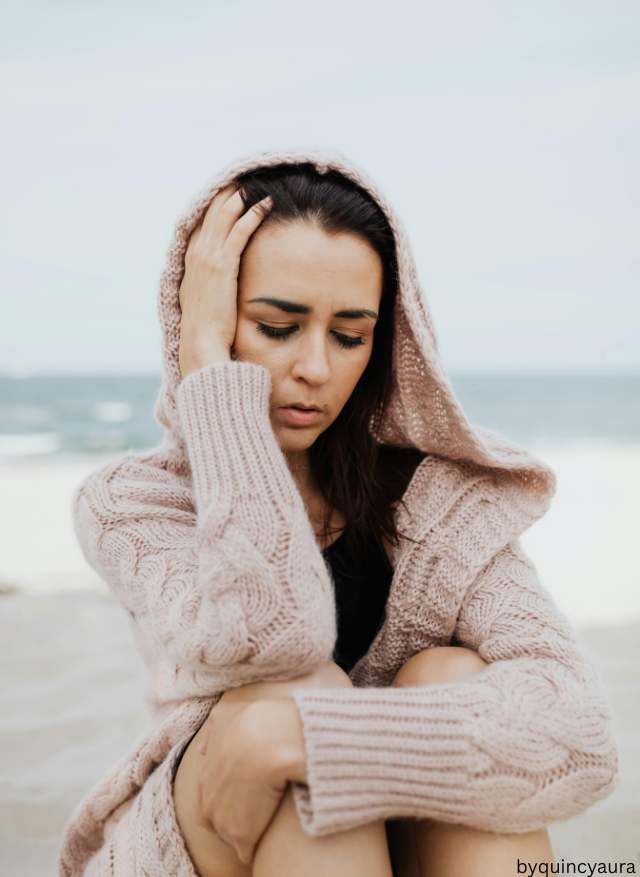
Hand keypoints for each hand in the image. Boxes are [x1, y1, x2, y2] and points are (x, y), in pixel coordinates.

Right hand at [178, 183, 272, 378]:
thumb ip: (213, 288)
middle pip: (212, 213)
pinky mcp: (223, 265)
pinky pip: (239, 232)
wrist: (202, 345)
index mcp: (191, 262)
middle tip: (246, 179)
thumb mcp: (206, 303)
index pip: (203, 224)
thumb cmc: (207, 332)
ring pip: (225, 216)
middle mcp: (196, 255)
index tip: (231, 192)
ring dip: (241, 198)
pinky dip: (252, 214)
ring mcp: (207, 258)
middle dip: (229, 194)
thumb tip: (224, 288)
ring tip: (258, 185)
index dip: (216, 206)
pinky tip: (265, 204)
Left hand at [194, 697, 305, 865]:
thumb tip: (203, 749)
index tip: (244, 789)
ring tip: (263, 820)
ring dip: (243, 830)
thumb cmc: (255, 722)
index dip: (227, 794)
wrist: (273, 740)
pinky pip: (245, 850)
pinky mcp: (242, 836)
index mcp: (204, 776)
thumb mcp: (226, 714)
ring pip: (230, 836)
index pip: (208, 796)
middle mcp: (207, 801)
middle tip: (254, 806)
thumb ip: (213, 730)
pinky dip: (254, 845)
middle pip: (215, 819)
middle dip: (231, 815)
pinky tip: (267, 834)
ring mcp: (222, 821)